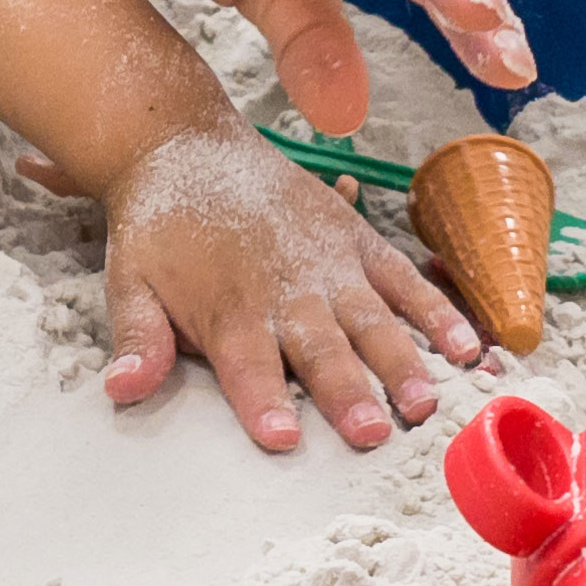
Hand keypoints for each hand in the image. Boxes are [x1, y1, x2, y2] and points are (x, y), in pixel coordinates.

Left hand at [91, 120, 480, 450]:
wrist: (186, 148)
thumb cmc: (161, 226)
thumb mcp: (131, 281)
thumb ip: (138, 338)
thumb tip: (121, 390)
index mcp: (229, 309)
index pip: (247, 366)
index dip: (262, 401)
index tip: (282, 437)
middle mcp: (285, 290)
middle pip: (318, 350)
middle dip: (345, 392)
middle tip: (373, 432)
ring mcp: (327, 262)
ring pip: (370, 319)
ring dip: (399, 361)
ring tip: (424, 400)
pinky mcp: (354, 238)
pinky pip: (401, 277)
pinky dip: (434, 309)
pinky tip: (465, 345)